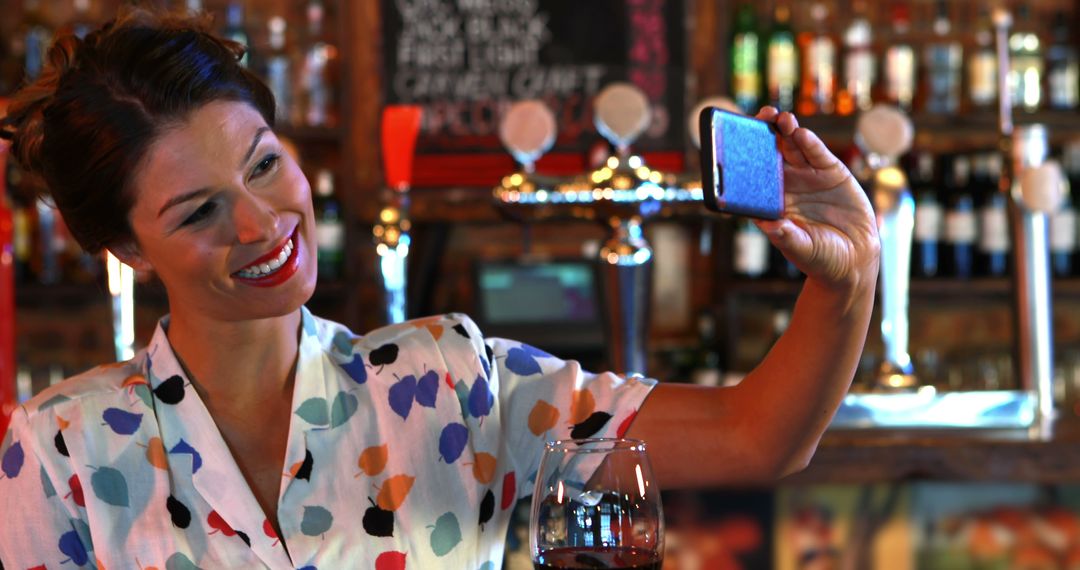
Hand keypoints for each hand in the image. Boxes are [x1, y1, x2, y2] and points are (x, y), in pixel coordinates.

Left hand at [752, 106, 879, 291]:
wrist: (854, 260)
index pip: (753, 174)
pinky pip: (818, 155)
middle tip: (761, 116)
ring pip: (794, 148)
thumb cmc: (819, 257)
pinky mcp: (831, 173)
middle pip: (772, 153)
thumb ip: (786, 236)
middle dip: (765, 133)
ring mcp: (808, 177)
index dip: (745, 156)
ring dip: (787, 131)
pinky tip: (802, 134)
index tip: (736, 141)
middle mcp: (787, 185)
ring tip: (781, 118)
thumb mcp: (801, 249)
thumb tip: (768, 226)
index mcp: (771, 201)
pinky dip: (810, 144)